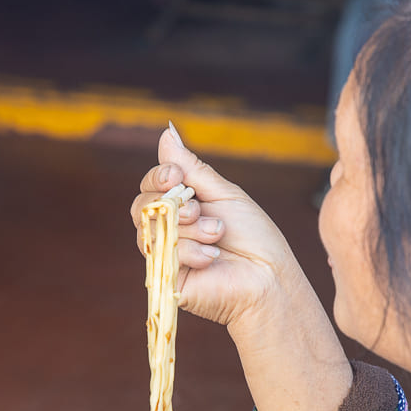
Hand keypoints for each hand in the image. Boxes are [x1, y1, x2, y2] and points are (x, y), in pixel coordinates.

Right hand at [130, 127, 304, 330]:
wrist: (268, 277)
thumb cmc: (253, 237)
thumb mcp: (223, 194)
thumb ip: (191, 168)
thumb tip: (166, 132)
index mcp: (183, 206)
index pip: (151, 185)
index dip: (158, 177)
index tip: (176, 176)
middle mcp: (170, 229)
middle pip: (142, 205)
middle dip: (171, 203)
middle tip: (199, 210)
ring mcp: (166, 254)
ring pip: (152, 228)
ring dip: (189, 228)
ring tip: (217, 234)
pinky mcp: (166, 278)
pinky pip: (161, 254)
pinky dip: (189, 251)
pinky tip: (211, 258)